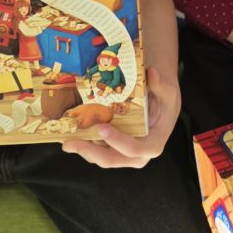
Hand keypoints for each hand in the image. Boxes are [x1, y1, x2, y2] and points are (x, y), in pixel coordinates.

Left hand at [60, 66, 179, 168]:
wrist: (159, 106)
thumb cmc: (163, 100)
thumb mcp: (167, 91)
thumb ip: (160, 84)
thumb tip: (152, 73)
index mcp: (153, 143)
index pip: (136, 149)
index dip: (118, 142)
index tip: (102, 128)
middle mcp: (138, 154)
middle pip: (113, 160)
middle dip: (90, 152)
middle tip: (72, 142)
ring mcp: (124, 154)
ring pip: (101, 158)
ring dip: (83, 150)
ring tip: (66, 140)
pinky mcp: (113, 149)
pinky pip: (97, 151)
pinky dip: (84, 145)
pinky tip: (70, 135)